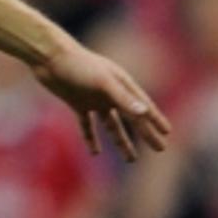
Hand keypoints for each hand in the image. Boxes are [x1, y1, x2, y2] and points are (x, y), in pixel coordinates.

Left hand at [34, 42, 170, 161]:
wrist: (49, 57)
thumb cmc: (78, 65)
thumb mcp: (103, 82)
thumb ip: (123, 97)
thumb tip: (143, 112)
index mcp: (122, 84)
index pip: (143, 107)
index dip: (156, 120)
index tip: (167, 133)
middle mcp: (111, 93)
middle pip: (132, 118)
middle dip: (146, 134)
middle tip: (160, 149)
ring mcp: (94, 99)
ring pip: (112, 125)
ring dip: (121, 142)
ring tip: (131, 159)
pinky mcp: (77, 103)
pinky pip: (87, 125)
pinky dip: (91, 138)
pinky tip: (95, 153)